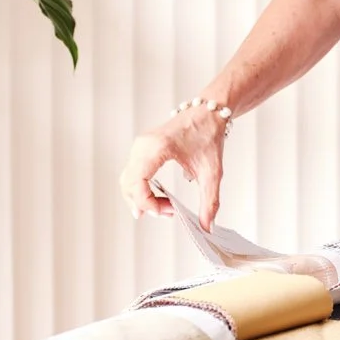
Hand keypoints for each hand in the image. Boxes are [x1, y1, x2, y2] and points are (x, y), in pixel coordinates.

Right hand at [119, 106, 227, 228]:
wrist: (208, 112)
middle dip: (144, 204)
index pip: (137, 181)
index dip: (147, 202)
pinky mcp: (142, 148)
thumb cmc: (208, 135)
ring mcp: (140, 146)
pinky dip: (141, 189)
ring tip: (165, 207)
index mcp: (158, 147)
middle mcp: (144, 145)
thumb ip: (210, 201)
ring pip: (127, 180)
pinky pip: (132, 174)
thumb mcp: (212, 171)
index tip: (166, 212)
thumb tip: (207, 227)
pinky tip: (158, 197)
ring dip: (141, 198)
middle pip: (128, 184)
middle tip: (168, 213)